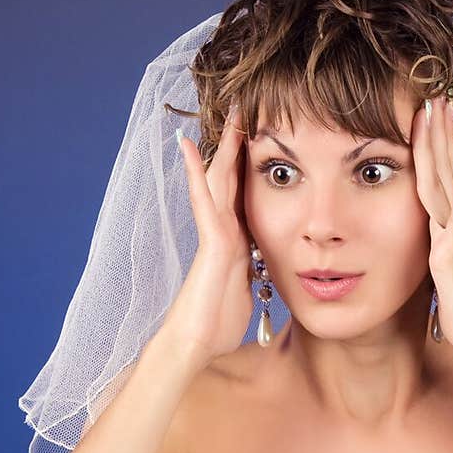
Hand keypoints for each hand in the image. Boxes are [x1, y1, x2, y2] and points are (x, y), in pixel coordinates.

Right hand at [164, 107, 254, 364]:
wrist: (196, 342)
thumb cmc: (218, 324)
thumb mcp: (249, 293)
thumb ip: (254, 277)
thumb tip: (264, 276)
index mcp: (237, 241)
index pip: (246, 195)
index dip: (252, 167)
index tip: (263, 140)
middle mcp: (224, 231)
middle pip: (231, 178)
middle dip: (238, 146)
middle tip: (245, 109)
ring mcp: (214, 233)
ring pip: (218, 180)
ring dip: (222, 146)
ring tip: (227, 112)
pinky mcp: (210, 242)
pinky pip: (204, 200)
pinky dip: (196, 172)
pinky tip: (188, 145)